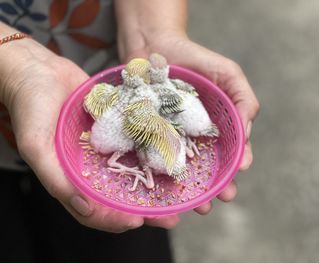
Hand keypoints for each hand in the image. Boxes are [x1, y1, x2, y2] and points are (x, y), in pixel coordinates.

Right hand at [0, 38, 178, 231]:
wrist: (40, 71)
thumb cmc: (30, 108)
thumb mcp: (35, 146)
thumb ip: (56, 179)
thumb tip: (85, 208)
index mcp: (73, 178)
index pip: (96, 209)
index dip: (116, 220)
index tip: (138, 222)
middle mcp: (93, 167)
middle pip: (122, 194)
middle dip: (147, 207)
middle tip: (171, 217)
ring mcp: (108, 148)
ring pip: (134, 170)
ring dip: (156, 182)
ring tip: (179, 190)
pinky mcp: (118, 128)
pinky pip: (137, 143)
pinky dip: (153, 151)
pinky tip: (171, 153)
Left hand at [120, 32, 259, 213]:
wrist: (154, 48)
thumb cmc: (195, 60)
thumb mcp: (228, 74)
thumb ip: (243, 100)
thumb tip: (246, 136)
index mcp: (217, 126)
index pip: (230, 154)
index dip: (233, 169)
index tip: (232, 182)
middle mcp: (195, 137)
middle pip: (207, 168)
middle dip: (212, 188)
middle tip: (210, 203)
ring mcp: (171, 138)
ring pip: (182, 169)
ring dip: (189, 189)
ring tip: (193, 205)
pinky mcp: (149, 135)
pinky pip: (154, 158)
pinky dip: (160, 174)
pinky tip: (162, 188)